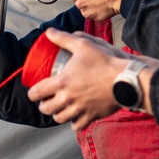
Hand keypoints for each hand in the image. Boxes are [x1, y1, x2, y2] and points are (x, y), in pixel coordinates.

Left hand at [27, 29, 158, 129]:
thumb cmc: (104, 62)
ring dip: (57, 113)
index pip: (37, 93)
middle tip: (47, 99)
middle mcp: (67, 99)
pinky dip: (73, 123)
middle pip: (46, 109)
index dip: (32, 93)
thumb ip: (63, 39)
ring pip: (59, 118)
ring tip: (60, 107)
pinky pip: (77, 126)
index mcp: (62, 82)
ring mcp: (79, 110)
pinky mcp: (91, 116)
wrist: (125, 79)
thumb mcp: (83, 45)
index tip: (35, 91)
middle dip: (44, 105)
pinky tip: (75, 116)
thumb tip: (48, 32)